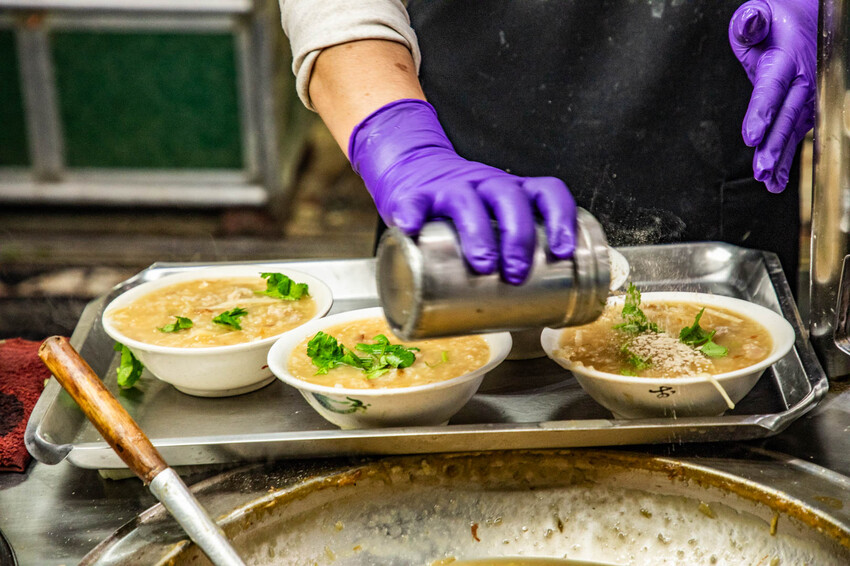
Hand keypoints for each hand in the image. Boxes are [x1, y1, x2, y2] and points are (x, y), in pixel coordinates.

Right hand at [348, 99, 576, 284]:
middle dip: (517, 237)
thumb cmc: (464, 215)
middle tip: (516, 274)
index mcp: (511, 192)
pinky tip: (411, 230)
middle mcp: (485, 185)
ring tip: (482, 266)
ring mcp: (450, 189)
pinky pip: (413, 202)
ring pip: (466, 200)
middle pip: (509, 198)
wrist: (416, 171)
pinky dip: (412, 215)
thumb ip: (510, 263)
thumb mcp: (493, 225)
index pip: (546, 192)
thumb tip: (534, 323)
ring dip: (477, 232)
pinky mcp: (415, 195)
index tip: (562, 250)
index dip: (560, 217)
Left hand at [729, 0, 816, 192]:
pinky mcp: (804, 108)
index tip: (750, 135)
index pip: (771, 87)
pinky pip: (796, 135)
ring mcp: (806, 95)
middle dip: (773, 144)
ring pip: (794, 130)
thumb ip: (750, 22)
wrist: (807, 21)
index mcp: (785, 57)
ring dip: (780, 157)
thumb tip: (749, 22)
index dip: (761, 112)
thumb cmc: (776, 21)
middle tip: (760, 169)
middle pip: (786, 115)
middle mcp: (802, 78)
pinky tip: (775, 181)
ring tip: (769, 182)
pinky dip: (786, 159)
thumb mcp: (759, 12)